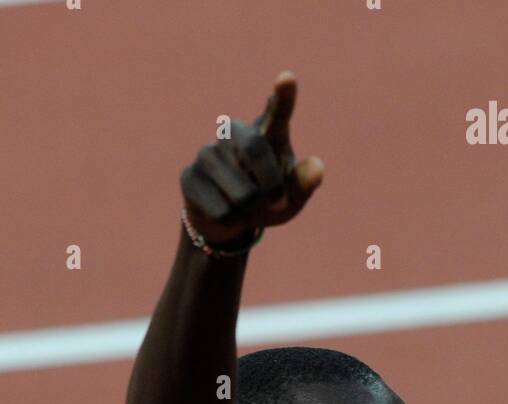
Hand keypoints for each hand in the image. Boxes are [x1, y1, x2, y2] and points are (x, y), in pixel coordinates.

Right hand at [180, 71, 323, 244]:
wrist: (228, 221)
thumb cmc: (266, 201)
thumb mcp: (291, 198)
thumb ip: (303, 183)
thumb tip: (318, 168)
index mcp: (267, 132)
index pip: (278, 112)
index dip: (283, 96)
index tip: (287, 78)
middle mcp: (235, 133)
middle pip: (255, 150)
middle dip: (271, 185)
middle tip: (279, 203)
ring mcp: (208, 152)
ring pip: (239, 192)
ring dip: (249, 210)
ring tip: (244, 205)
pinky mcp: (189, 176)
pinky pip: (220, 210)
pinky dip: (231, 221)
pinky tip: (224, 211)